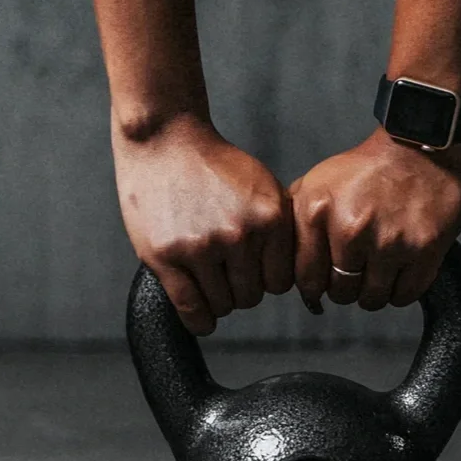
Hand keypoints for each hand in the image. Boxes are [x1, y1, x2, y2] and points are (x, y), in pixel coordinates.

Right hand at [113, 115, 294, 335]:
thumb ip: (278, 228)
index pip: (280, 282)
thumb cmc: (213, 165)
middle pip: (251, 297)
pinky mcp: (166, 255)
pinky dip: (199, 321)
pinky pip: (190, 308)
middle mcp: (239, 234)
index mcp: (269, 218)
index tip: (253, 274)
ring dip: (218, 301)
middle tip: (226, 274)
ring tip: (210, 281)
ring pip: (223, 304)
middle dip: (241, 290)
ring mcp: (201, 246)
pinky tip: (201, 319)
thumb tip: (295, 277)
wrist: (165, 139)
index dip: (266, 280)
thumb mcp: (263, 187)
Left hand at [290, 128, 460, 311]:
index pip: (306, 279)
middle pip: (340, 293)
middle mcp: (351, 229)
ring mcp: (389, 242)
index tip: (325, 280)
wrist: (417, 149)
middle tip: (355, 270)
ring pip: (372, 299)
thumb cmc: (367, 170)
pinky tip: (398, 272)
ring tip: (377, 270)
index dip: (315, 284)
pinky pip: (404, 296)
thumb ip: (295, 220)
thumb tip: (281, 261)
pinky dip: (400, 291)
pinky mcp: (423, 249)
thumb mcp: (316, 183)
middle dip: (346, 287)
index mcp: (317, 212)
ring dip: (373, 292)